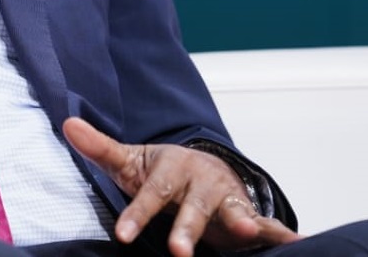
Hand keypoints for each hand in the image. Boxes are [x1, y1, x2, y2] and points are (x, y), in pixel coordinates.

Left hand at [63, 117, 299, 256]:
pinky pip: (267, 224)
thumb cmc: (160, 172)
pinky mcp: (246, 213)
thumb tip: (67, 123)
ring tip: (249, 232)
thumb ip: (100, 148)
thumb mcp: (129, 162)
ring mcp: (225, 196)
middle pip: (192, 207)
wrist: (199, 169)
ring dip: (242, 222)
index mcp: (170, 168)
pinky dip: (282, 233)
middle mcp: (200, 180)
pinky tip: (300, 242)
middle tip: (178, 252)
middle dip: (186, 228)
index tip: (122, 235)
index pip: (151, 193)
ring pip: (230, 213)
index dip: (136, 213)